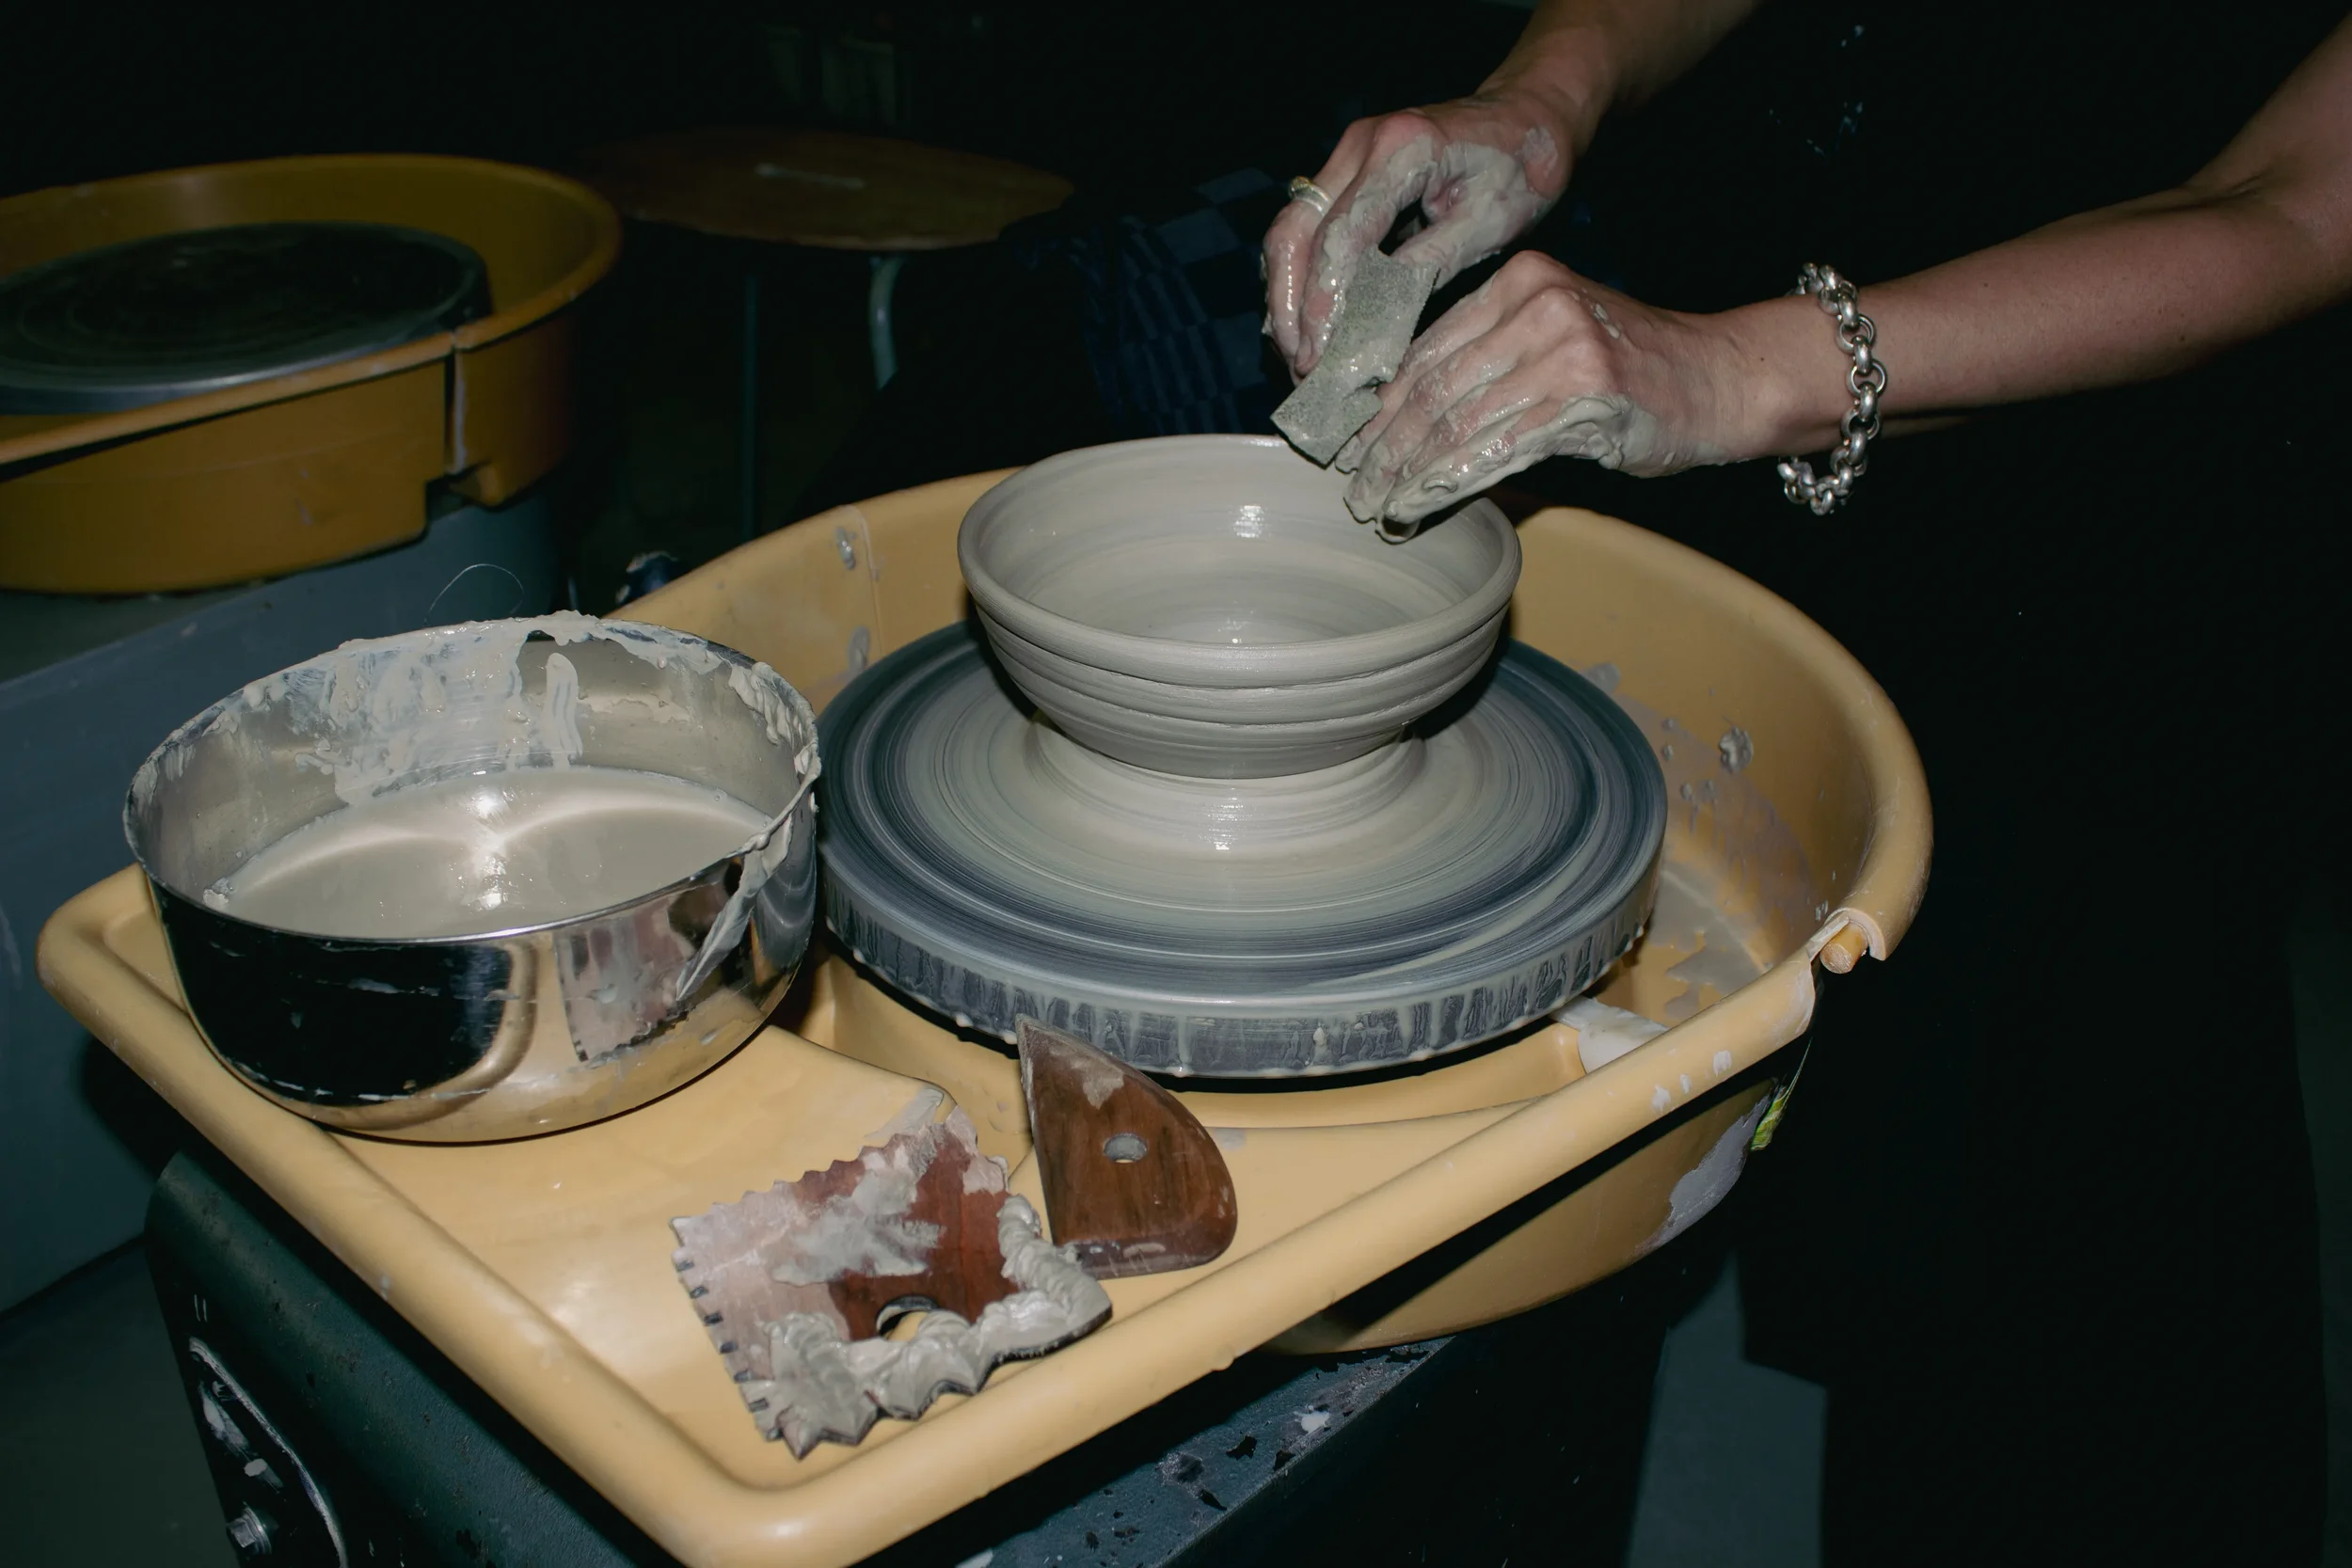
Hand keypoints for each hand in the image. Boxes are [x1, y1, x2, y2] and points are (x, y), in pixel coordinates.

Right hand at [1264, 96, 1570, 379]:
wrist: (1529, 117)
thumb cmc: (1521, 168)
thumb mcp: (1487, 224)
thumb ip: (1427, 267)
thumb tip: (1372, 328)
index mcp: (1401, 151)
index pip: (1341, 237)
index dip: (1323, 303)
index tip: (1319, 357)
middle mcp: (1359, 146)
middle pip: (1293, 233)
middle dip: (1290, 308)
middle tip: (1302, 367)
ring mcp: (1346, 158)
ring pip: (1289, 234)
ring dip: (1287, 299)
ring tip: (1300, 358)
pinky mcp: (1345, 176)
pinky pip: (1305, 232)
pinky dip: (1302, 282)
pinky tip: (1308, 327)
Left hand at [1338, 252, 1773, 531]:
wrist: (1729, 378)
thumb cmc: (1643, 372)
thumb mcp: (1559, 343)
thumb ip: (1492, 364)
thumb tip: (1410, 421)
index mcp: (1519, 282)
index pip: (1427, 347)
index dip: (1378, 402)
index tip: (1346, 443)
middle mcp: (1535, 304)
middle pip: (1432, 385)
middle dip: (1382, 443)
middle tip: (1351, 485)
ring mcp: (1560, 347)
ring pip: (1455, 419)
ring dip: (1405, 471)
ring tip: (1375, 504)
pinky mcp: (1582, 396)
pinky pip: (1494, 447)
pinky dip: (1447, 483)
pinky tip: (1417, 506)